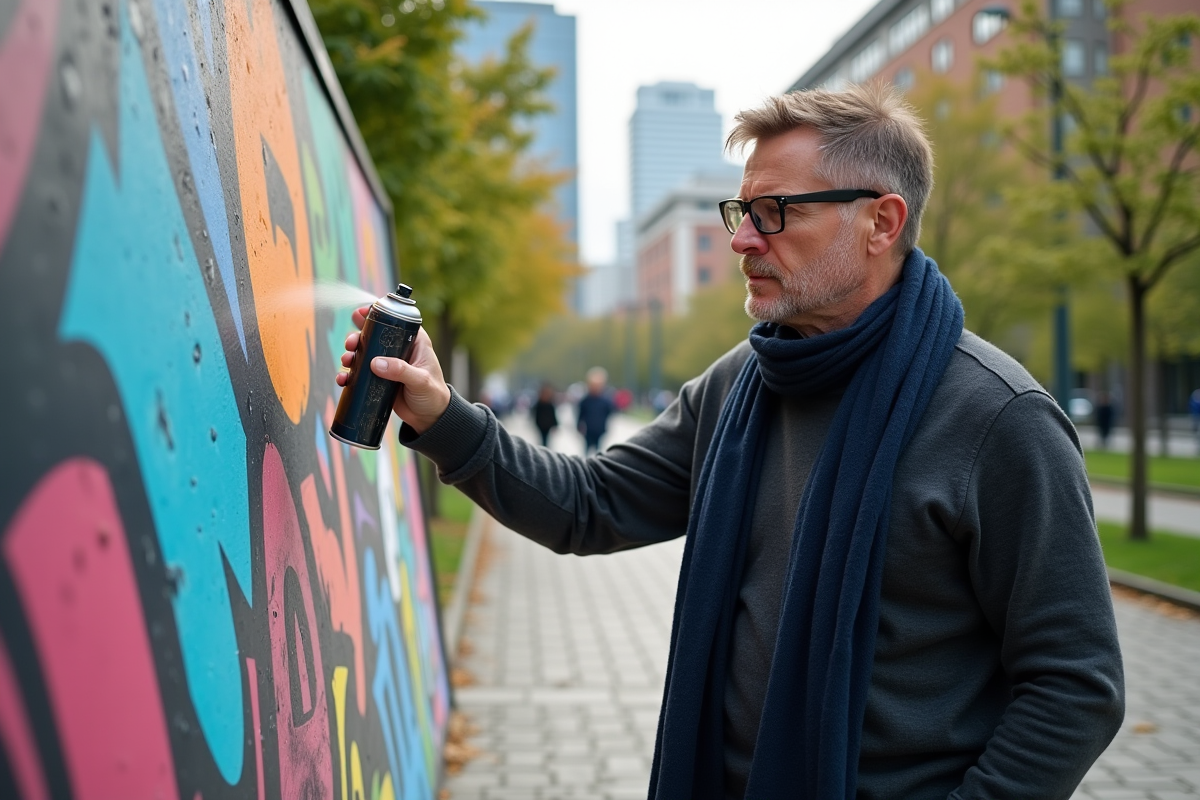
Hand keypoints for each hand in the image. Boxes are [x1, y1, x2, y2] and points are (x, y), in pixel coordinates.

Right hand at [335, 305, 450, 434]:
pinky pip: (360, 374)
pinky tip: (343, 379)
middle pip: (373, 335)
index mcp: (414, 342)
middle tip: (350, 344)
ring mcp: (387, 364)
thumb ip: (400, 371)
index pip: (395, 321)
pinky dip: (349, 374)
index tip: (360, 313)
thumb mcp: (420, 381)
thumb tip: (375, 363)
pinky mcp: (378, 379)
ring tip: (346, 361)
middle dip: (357, 336)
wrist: (429, 418)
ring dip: (350, 355)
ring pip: (363, 353)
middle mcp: (398, 350)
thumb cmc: (433, 395)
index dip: (376, 314)